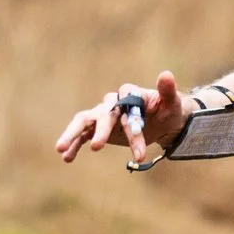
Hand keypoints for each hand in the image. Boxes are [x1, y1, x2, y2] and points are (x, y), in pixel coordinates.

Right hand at [54, 71, 187, 165]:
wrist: (163, 122)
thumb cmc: (168, 110)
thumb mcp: (172, 103)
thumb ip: (167, 91)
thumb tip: (166, 74)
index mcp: (130, 94)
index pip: (125, 100)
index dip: (129, 116)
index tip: (136, 130)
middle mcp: (114, 103)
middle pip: (102, 113)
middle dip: (100, 130)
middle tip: (98, 147)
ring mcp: (104, 116)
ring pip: (84, 122)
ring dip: (72, 135)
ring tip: (61, 150)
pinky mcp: (99, 130)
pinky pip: (83, 137)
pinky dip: (74, 146)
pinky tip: (67, 159)